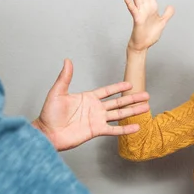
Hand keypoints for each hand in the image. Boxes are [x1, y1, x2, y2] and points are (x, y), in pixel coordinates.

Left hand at [32, 59, 150, 150]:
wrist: (47, 133)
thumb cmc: (49, 114)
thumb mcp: (57, 92)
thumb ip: (65, 78)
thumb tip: (67, 61)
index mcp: (88, 98)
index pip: (107, 91)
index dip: (118, 87)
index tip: (130, 84)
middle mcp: (95, 109)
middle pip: (118, 102)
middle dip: (132, 99)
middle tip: (146, 95)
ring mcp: (97, 120)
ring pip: (119, 114)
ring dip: (132, 111)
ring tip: (145, 108)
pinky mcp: (96, 131)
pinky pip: (114, 129)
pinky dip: (125, 129)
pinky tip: (136, 127)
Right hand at [122, 0, 174, 51]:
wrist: (143, 45)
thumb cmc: (150, 34)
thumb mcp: (162, 22)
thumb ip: (167, 14)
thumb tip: (171, 6)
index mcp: (150, 5)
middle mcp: (144, 6)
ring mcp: (139, 11)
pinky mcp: (137, 18)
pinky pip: (132, 8)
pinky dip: (128, 0)